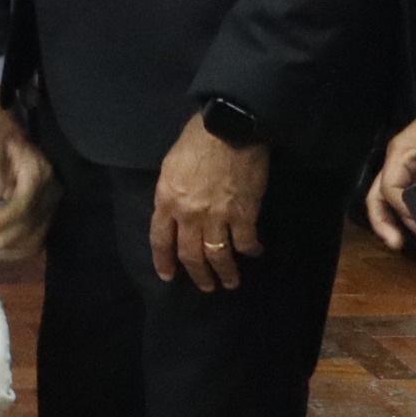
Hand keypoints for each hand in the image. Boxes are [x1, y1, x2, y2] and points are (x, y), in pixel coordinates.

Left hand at [0, 88, 53, 265]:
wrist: (14, 142)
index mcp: (38, 174)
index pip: (23, 205)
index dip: (1, 221)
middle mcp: (51, 193)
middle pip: (29, 226)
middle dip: (1, 240)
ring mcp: (52, 208)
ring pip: (34, 239)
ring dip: (7, 250)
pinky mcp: (47, 219)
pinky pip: (36, 243)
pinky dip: (15, 252)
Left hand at [151, 119, 267, 292]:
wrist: (227, 129)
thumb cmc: (195, 141)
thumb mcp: (170, 168)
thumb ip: (170, 194)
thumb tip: (175, 210)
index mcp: (166, 201)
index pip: (160, 239)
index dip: (163, 261)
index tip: (168, 276)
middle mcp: (188, 215)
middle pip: (190, 254)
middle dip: (198, 274)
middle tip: (206, 287)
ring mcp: (216, 217)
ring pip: (218, 255)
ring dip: (225, 272)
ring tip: (230, 283)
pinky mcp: (244, 214)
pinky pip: (246, 242)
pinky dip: (251, 251)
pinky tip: (255, 253)